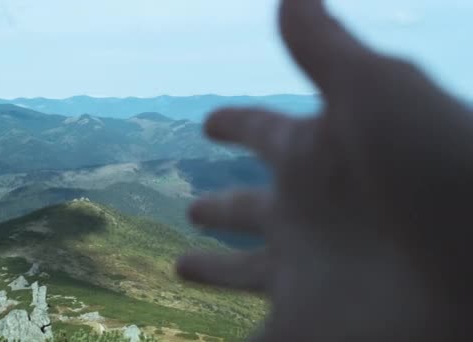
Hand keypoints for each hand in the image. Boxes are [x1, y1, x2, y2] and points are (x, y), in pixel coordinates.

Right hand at [178, 0, 472, 339]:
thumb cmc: (437, 174)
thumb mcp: (375, 93)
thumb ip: (325, 49)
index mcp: (313, 158)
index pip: (260, 132)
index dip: (234, 124)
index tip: (210, 122)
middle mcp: (306, 217)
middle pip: (249, 210)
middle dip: (220, 208)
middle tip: (193, 211)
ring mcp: (303, 275)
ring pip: (242, 275)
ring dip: (215, 271)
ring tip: (182, 266)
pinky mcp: (301, 329)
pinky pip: (253, 339)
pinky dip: (231, 340)